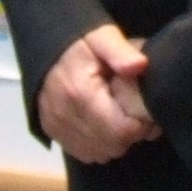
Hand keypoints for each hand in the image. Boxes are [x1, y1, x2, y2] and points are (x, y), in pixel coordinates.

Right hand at [37, 24, 157, 164]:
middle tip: (136, 113)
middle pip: (113, 146)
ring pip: (100, 154)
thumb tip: (140, 65)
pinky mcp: (52, 132)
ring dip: (115, 141)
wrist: (45, 47)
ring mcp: (56, 127)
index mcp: (81, 93)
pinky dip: (98, 145)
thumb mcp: (103, 36)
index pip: (122, 130)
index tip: (146, 109)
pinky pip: (84, 153)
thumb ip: (121, 51)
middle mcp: (65, 115)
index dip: (141, 124)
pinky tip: (102, 124)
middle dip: (131, 134)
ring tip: (119, 117)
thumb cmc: (80, 43)